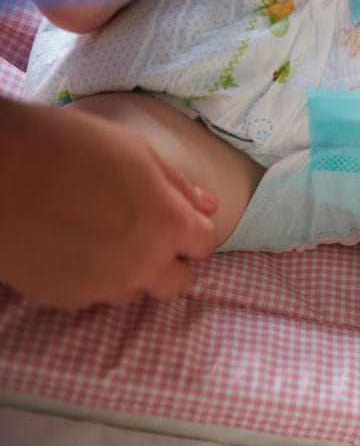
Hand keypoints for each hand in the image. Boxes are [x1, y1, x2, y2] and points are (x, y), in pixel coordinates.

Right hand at [0, 99, 218, 307]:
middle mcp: (144, 265)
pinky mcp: (64, 299)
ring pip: (134, 291)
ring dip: (130, 270)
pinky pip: (92, 294)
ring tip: (99, 236)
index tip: (176, 217)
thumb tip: (208, 205)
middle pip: (178, 283)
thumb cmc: (71, 147)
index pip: (207, 244)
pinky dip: (89, 276)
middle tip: (144, 234)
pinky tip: (68, 246)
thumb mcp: (138, 151)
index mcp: (169, 226)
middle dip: (170, 261)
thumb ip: (178, 185)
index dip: (194, 229)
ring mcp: (103, 288)